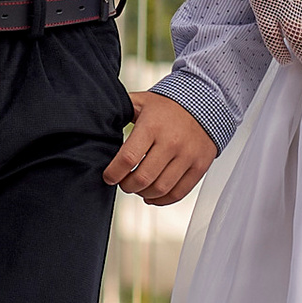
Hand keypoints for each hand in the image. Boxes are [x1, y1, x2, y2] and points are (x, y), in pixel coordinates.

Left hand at [104, 89, 218, 205]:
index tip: (109, 177)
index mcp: (152, 126)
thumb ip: (120, 110)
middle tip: (123, 183)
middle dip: (127, 186)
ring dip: (144, 194)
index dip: (114, 173)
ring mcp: (188, 155)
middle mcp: (171, 142)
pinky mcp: (200, 166)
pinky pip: (179, 193)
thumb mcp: (142, 102)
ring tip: (138, 188)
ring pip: (160, 189)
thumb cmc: (168, 106)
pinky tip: (153, 195)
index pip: (128, 158)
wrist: (205, 103)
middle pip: (143, 178)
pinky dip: (162, 200)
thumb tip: (96, 122)